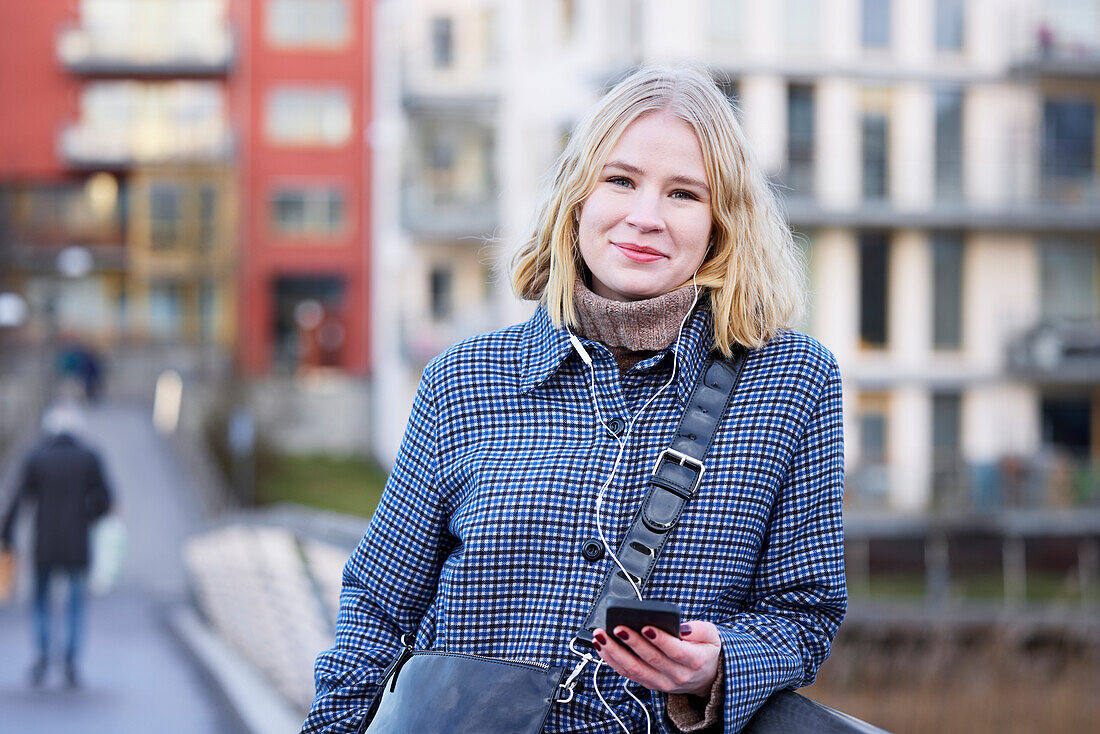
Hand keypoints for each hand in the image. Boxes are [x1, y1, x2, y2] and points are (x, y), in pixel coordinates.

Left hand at [592, 620, 720, 695]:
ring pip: (635, 670)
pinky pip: (628, 674)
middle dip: (631, 642)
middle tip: (617, 627)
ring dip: (615, 653)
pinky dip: (613, 661)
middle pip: (651, 660)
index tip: (646, 626)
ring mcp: (662, 683)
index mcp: (695, 661)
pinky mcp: (650, 684)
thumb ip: (698, 629)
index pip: (676, 652)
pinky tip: (602, 647)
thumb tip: (680, 628)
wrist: (706, 677)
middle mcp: (678, 676)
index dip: (660, 640)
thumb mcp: (712, 635)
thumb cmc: (706, 650)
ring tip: (602, 636)